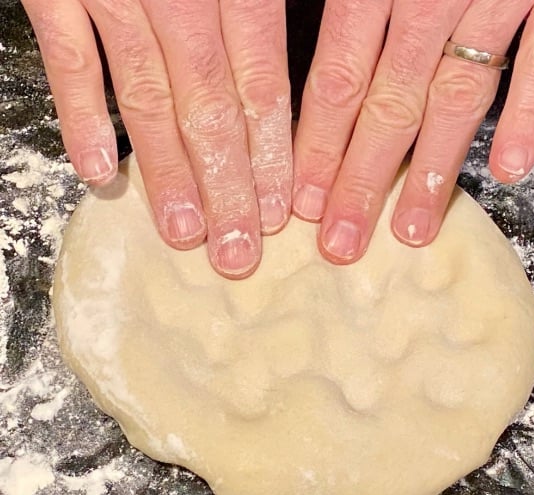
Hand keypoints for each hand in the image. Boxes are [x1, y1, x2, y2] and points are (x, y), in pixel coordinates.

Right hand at [21, 0, 291, 279]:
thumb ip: (255, 15)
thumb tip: (283, 89)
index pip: (261, 83)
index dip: (272, 153)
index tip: (281, 214)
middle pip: (212, 105)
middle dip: (228, 185)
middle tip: (239, 250)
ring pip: (148, 95)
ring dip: (167, 170)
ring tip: (185, 232)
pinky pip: (70, 60)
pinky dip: (83, 116)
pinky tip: (98, 171)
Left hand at [291, 0, 533, 264]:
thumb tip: (310, 27)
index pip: (337, 70)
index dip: (316, 141)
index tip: (299, 199)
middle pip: (390, 98)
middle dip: (360, 177)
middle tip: (340, 243)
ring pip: (460, 90)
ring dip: (435, 168)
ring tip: (412, 229)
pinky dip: (532, 112)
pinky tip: (512, 168)